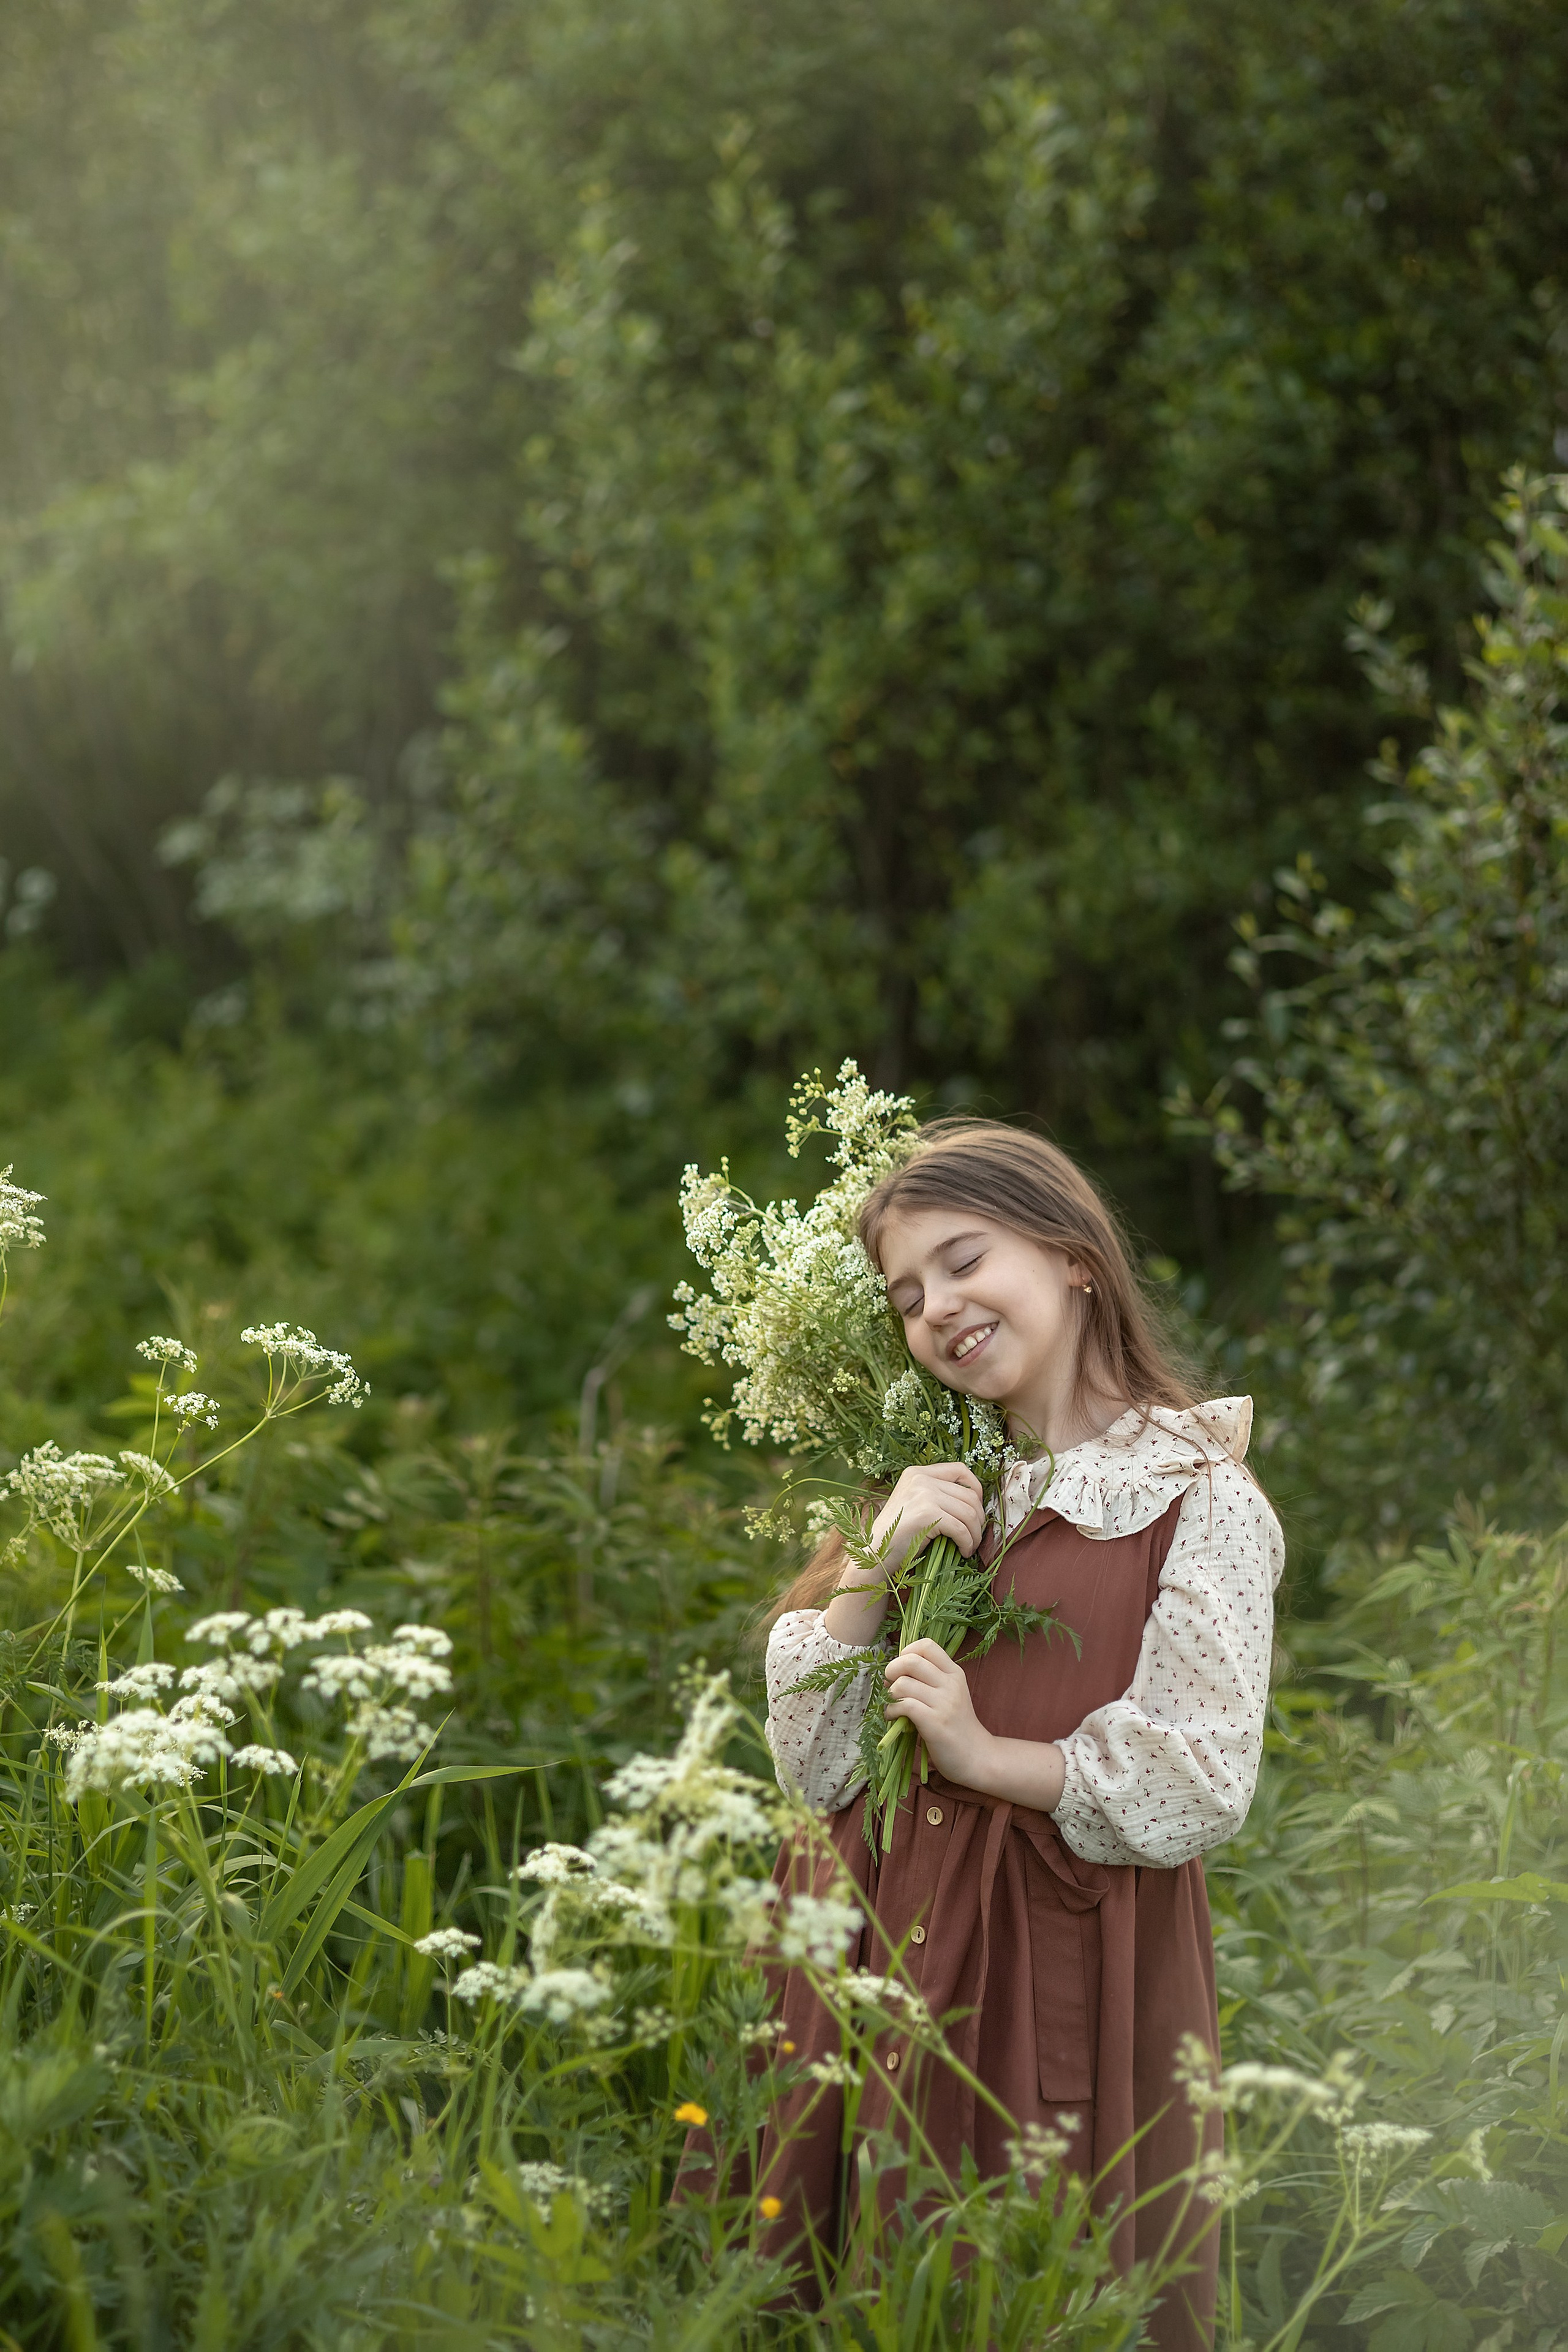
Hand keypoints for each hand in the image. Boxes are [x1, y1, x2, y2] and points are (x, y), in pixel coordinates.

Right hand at [821, 1461, 984, 1645]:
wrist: (874, 1554)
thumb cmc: (896, 1535)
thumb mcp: (913, 1503)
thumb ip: (936, 1494)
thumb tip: (974, 1501)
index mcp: (917, 1473)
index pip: (960, 1469)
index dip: (976, 1489)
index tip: (977, 1509)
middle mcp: (920, 1478)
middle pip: (968, 1495)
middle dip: (978, 1519)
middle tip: (975, 1536)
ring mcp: (923, 1494)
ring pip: (969, 1512)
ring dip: (975, 1534)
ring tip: (970, 1546)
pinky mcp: (927, 1514)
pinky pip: (961, 1528)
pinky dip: (968, 1542)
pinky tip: (964, 1551)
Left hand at [883, 1638, 992, 1785]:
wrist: (976, 1757)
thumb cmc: (956, 1726)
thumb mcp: (950, 1695)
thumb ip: (929, 1680)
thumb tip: (892, 1672)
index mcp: (954, 1673)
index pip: (927, 1645)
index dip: (907, 1652)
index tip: (903, 1669)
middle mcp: (951, 1684)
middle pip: (911, 1661)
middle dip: (892, 1671)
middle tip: (892, 1687)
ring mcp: (944, 1703)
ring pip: (903, 1684)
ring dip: (889, 1695)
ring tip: (893, 1705)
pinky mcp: (935, 1722)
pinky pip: (903, 1705)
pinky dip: (890, 1710)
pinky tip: (893, 1717)